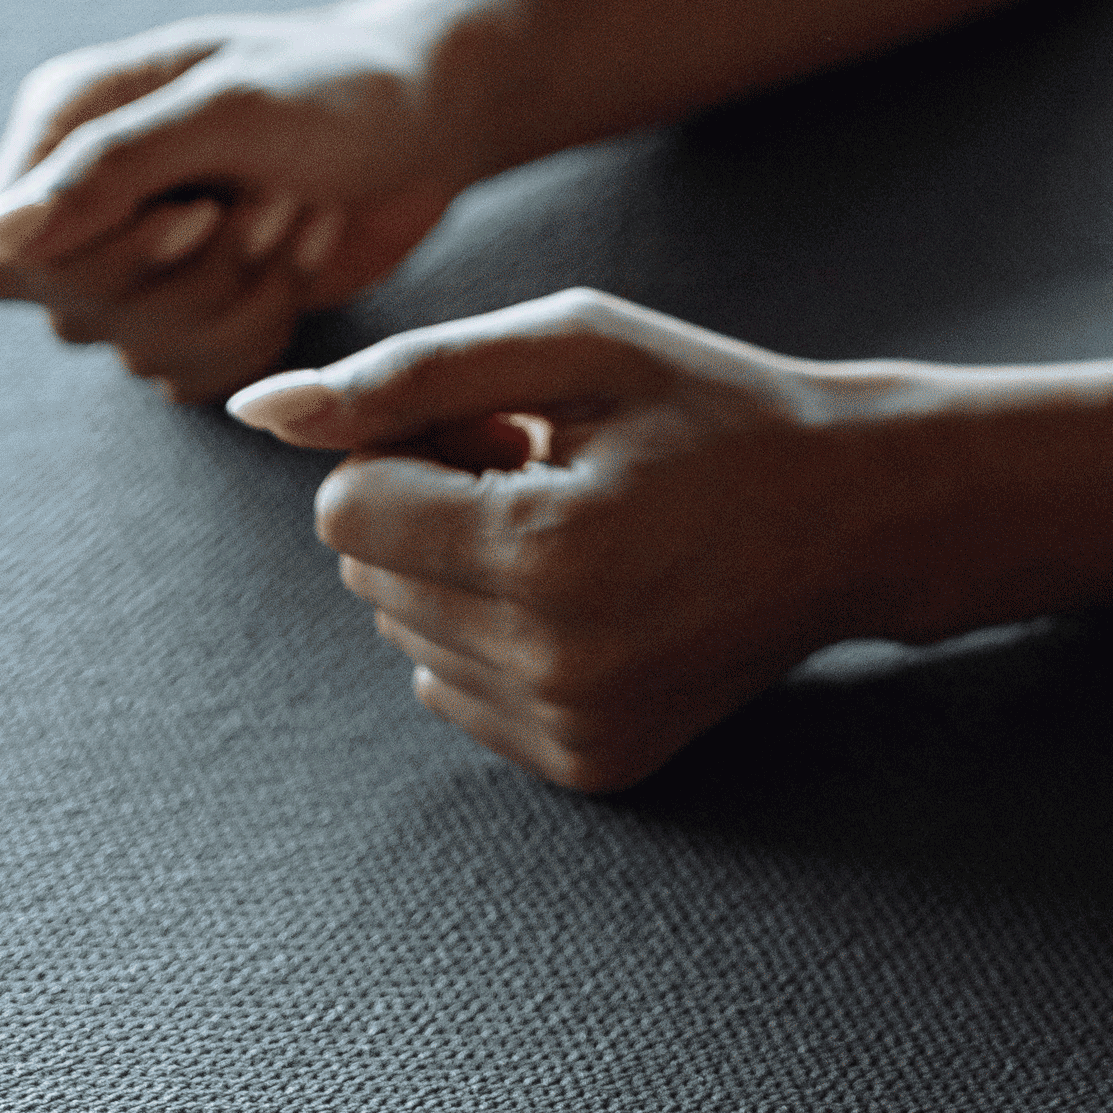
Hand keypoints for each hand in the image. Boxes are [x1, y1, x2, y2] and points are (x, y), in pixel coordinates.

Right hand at [0, 16, 467, 404]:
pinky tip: (300, 253)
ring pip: (141, 350)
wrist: (433, 114)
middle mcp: (82, 199)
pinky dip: (266, 322)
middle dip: (199, 268)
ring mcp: (135, 263)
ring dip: (246, 290)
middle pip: (73, 309)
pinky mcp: (192, 312)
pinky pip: (196, 374)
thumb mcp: (231, 107)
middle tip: (273, 193)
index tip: (197, 214)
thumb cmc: (338, 84)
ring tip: (295, 208)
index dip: (98, 258)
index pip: (5, 254)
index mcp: (65, 123)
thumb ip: (108, 167)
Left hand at [229, 289, 950, 793]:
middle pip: (368, 577)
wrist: (855, 513)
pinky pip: (455, 695)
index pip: (345, 510)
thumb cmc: (711, 404)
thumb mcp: (575, 344)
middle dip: (433, 508)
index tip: (511, 426)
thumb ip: (408, 371)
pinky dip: (497, 636)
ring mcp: (571, 728)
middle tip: (555, 470)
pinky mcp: (589, 767)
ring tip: (581, 527)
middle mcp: (550, 661)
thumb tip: (258, 410)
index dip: (413, 447)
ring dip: (463, 572)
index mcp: (542, 549)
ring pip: (406, 638)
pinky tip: (594, 594)